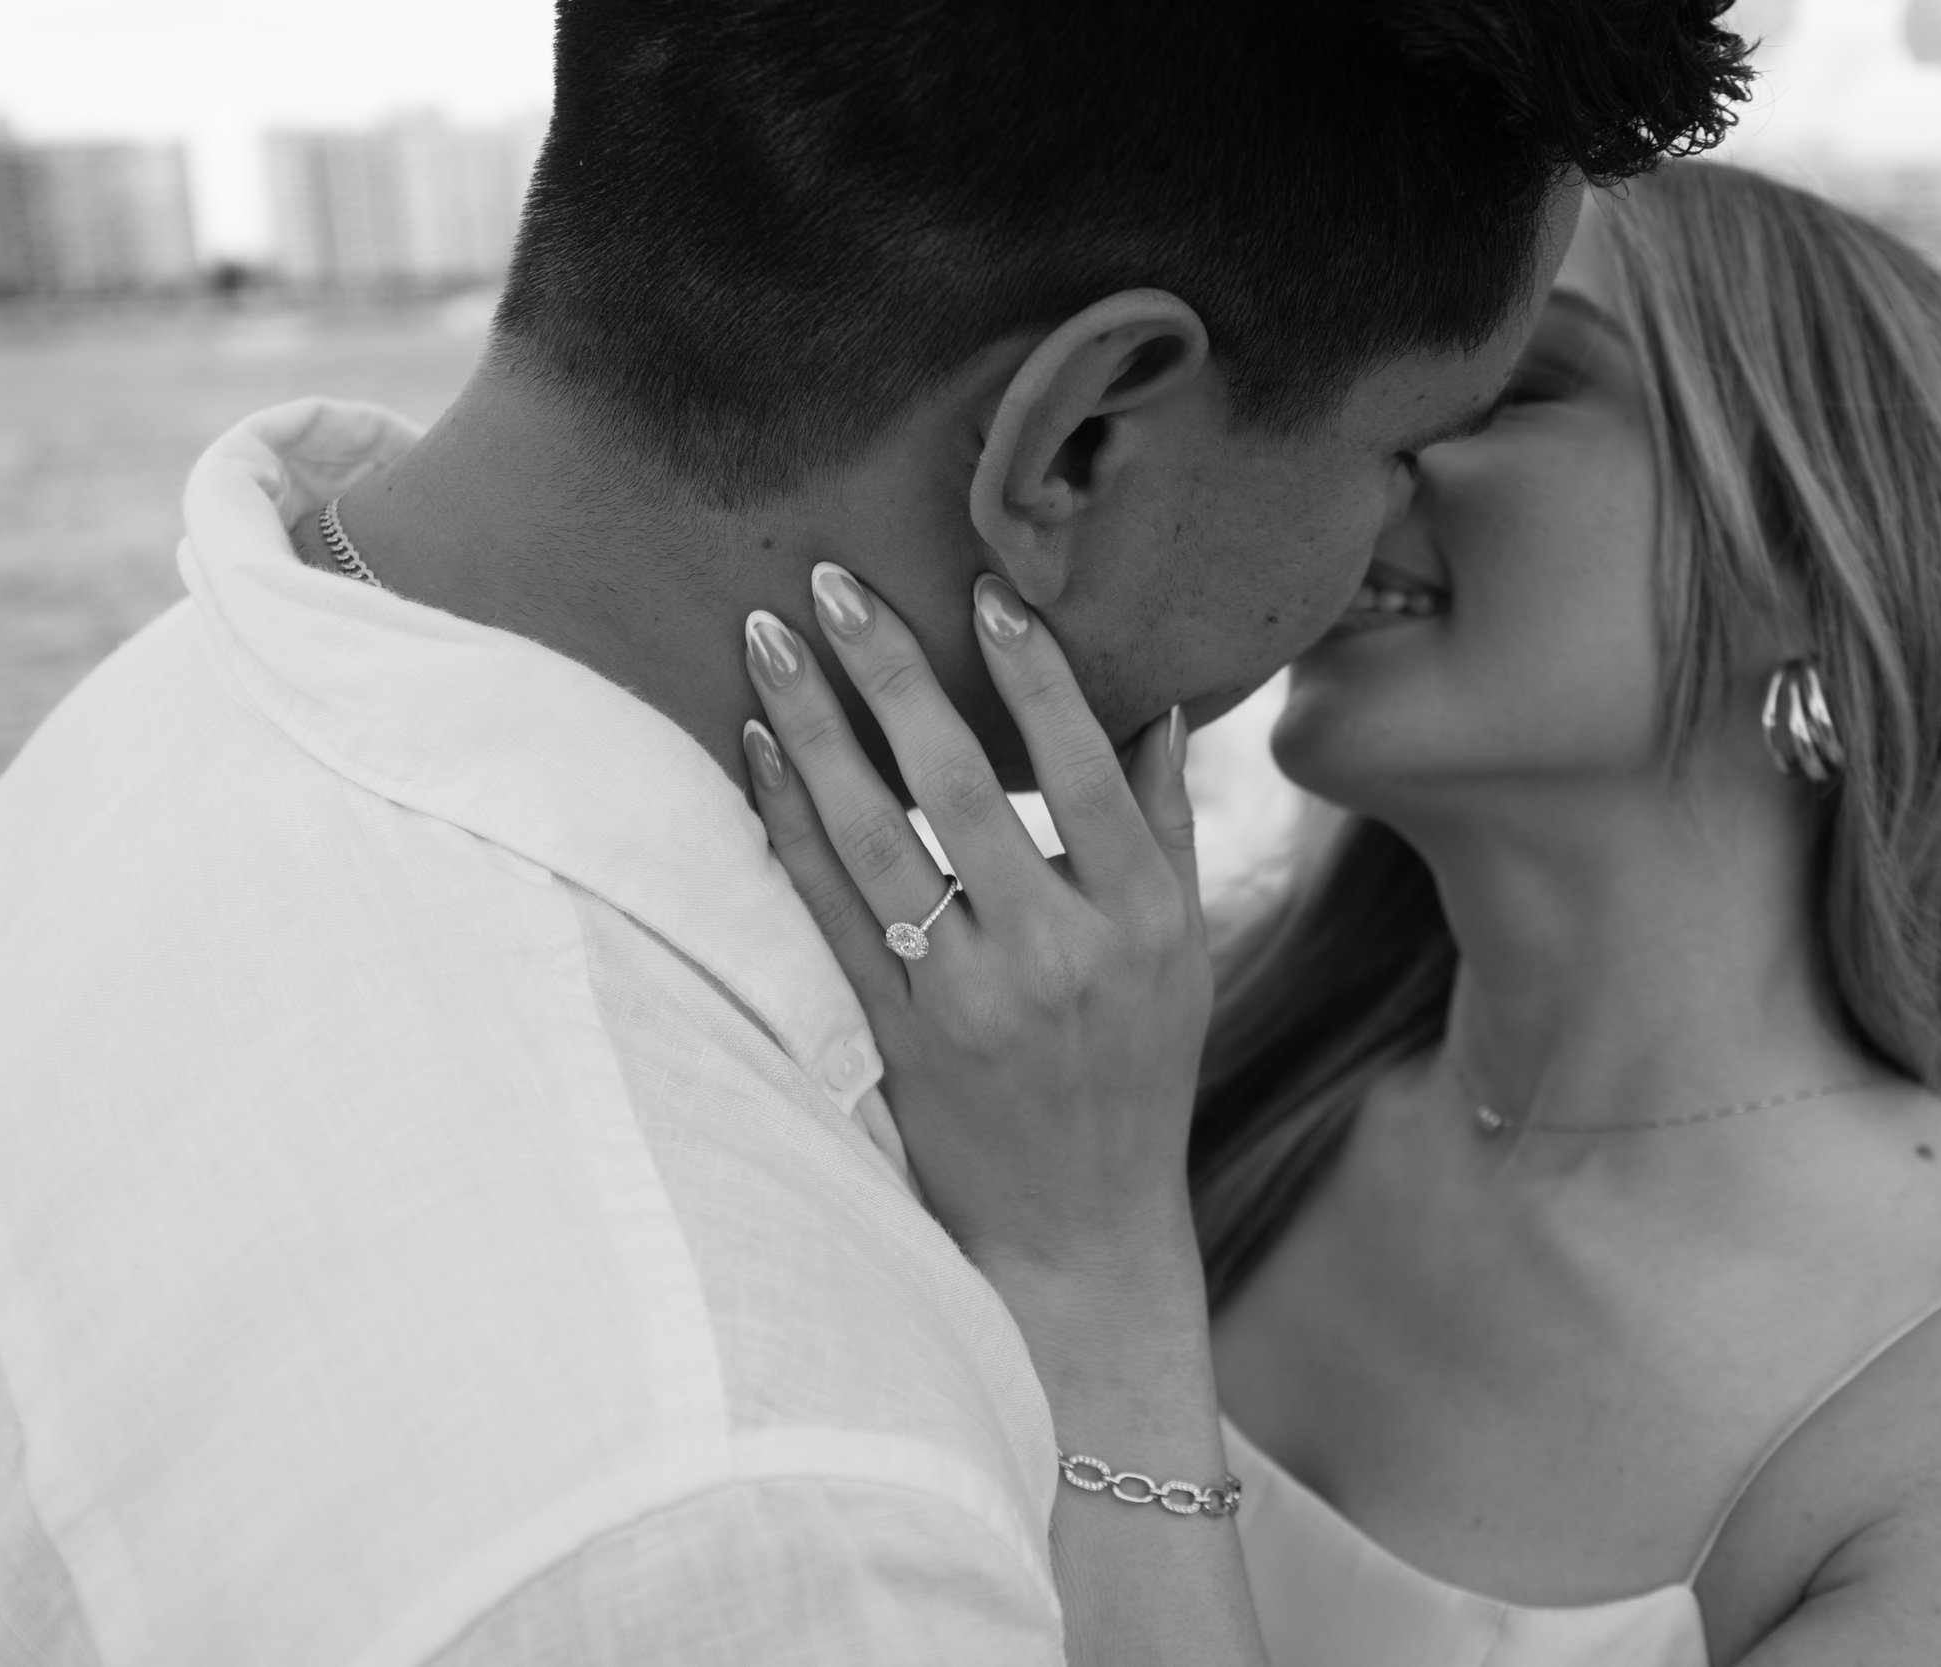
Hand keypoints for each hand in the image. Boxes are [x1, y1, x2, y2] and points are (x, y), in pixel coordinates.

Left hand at [738, 564, 1211, 1292]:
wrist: (1076, 1229)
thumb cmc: (1136, 1073)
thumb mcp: (1183, 952)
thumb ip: (1165, 829)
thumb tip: (1157, 705)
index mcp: (1142, 922)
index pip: (1085, 773)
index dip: (1035, 678)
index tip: (985, 591)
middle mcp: (1057, 955)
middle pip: (957, 791)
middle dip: (890, 676)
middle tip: (833, 582)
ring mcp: (968, 1000)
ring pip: (874, 844)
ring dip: (813, 734)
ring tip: (767, 642)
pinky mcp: (895, 1038)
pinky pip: (827, 914)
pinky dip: (788, 827)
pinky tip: (757, 752)